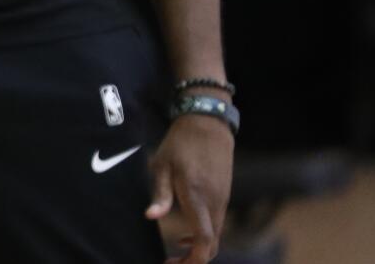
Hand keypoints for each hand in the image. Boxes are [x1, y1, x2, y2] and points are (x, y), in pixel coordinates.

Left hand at [146, 115, 233, 263]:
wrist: (208, 124)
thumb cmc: (180, 144)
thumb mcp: (162, 165)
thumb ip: (160, 194)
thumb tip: (151, 217)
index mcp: (198, 196)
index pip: (204, 238)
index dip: (194, 258)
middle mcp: (215, 203)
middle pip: (212, 243)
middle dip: (194, 259)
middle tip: (170, 262)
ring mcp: (222, 199)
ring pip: (215, 235)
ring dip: (198, 247)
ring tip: (174, 251)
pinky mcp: (223, 195)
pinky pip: (216, 224)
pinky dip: (203, 235)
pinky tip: (184, 234)